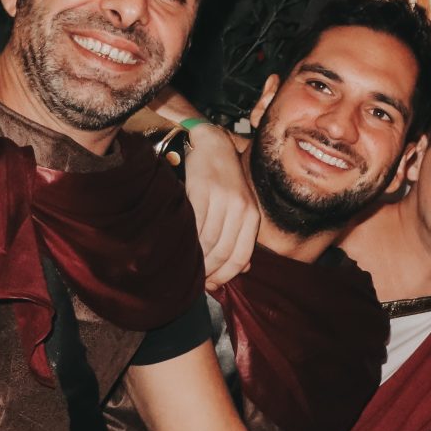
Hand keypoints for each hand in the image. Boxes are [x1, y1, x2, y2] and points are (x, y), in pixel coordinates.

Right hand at [182, 125, 261, 288]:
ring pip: (207, 240)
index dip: (225, 276)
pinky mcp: (201, 189)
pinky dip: (185, 239)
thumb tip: (244, 269)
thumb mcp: (242, 206)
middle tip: (194, 279)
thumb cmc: (225, 180)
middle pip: (223, 252)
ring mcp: (221, 198)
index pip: (241, 256)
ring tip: (184, 266)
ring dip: (195, 258)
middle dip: (208, 271)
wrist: (212, 144)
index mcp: (252, 215)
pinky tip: (178, 246)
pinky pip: (193, 222)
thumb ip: (242, 236)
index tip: (211, 285)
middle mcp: (240, 208)